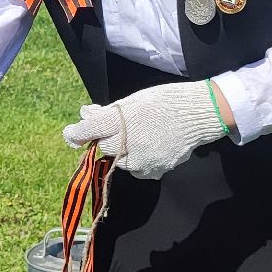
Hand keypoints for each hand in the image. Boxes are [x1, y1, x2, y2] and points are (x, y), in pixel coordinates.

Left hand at [62, 80, 227, 180]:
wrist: (200, 115)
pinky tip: (151, 146)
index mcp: (120, 120)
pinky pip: (136, 168)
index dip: (76, 133)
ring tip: (140, 136)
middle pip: (102, 147)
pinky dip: (138, 159)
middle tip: (114, 129)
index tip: (72, 133)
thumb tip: (85, 115)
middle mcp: (127, 143)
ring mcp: (139, 160)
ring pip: (119, 160)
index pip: (89, 130)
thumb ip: (108, 112)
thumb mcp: (133, 100)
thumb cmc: (165, 101)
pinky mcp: (151, 171)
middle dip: (103, 139)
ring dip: (122, 150)